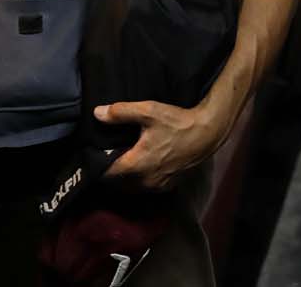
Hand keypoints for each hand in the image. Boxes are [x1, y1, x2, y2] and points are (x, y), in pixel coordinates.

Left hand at [94, 100, 221, 189]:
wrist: (206, 134)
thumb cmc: (177, 122)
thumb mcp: (148, 111)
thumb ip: (120, 112)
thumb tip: (97, 113)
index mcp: (136, 165)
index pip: (106, 173)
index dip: (97, 164)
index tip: (94, 154)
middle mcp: (145, 181)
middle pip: (117, 183)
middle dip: (110, 172)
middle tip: (107, 155)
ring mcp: (157, 186)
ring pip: (131, 187)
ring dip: (124, 178)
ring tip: (122, 160)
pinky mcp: (168, 186)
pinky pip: (145, 187)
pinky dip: (139, 180)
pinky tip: (141, 165)